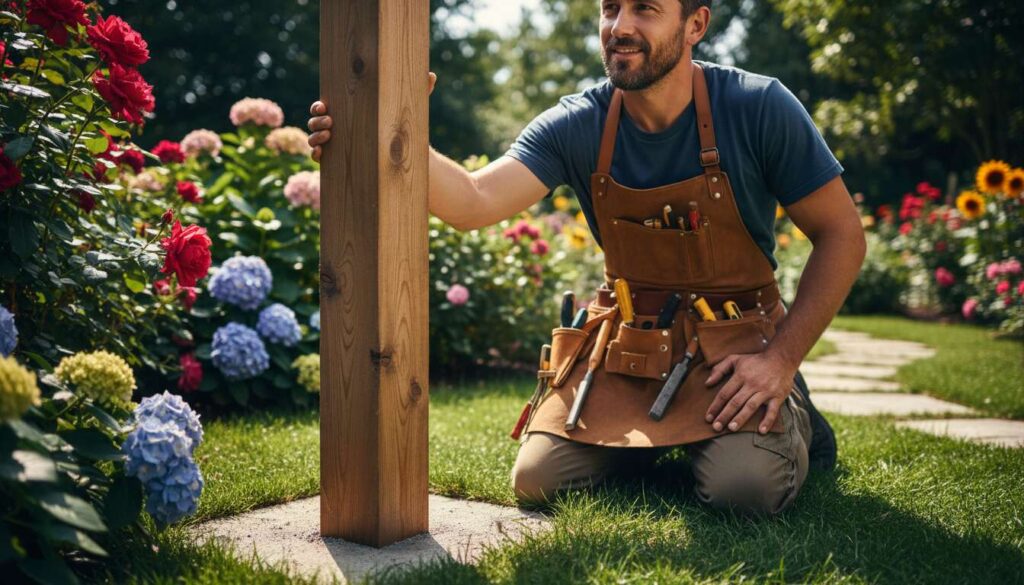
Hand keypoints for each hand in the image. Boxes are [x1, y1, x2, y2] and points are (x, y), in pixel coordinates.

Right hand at [307, 72, 436, 162]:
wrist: (402, 154)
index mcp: (347, 111)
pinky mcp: (336, 160)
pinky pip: (318, 157)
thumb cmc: (401, 126)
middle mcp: (336, 126)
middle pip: (315, 120)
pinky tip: (322, 155)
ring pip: (314, 138)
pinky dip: (316, 155)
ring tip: (329, 136)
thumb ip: (418, 91)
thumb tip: (432, 75)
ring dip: (315, 137)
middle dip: (318, 120)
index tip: (325, 106)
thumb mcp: (407, 109)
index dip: (318, 106)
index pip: (323, 106)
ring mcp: (335, 143)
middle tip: (331, 122)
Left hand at [704, 352, 795, 433]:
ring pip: (751, 406)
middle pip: (735, 402)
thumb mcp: (735, 359)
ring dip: (741, 418)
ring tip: (731, 428)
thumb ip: (719, 369)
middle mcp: (752, 384)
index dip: (715, 406)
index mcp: (740, 375)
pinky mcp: (777, 396)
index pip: (724, 393)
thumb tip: (707, 383)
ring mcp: (765, 390)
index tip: (708, 418)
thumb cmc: (755, 360)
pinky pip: (773, 410)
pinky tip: (761, 431)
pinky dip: (767, 421)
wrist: (781, 358)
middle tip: (716, 427)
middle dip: (724, 415)